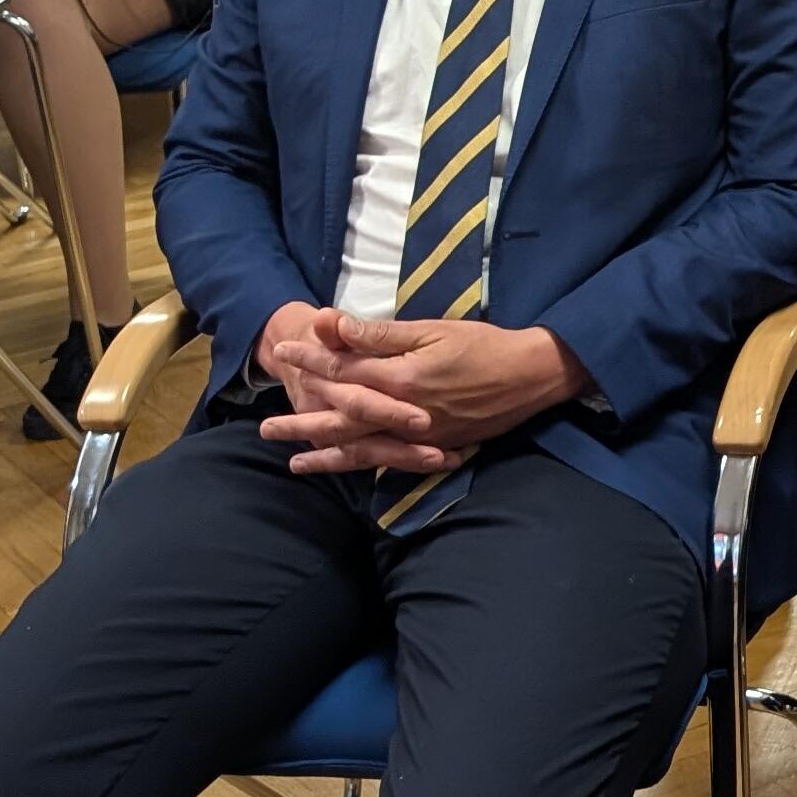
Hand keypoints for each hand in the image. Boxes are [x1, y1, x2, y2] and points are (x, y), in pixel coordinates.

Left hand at [259, 310, 589, 473]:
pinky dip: (363, 467)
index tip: (282, 354)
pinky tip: (347, 470)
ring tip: (294, 462)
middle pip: (342, 419)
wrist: (530, 377)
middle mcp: (403, 413)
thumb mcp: (433, 330)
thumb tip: (337, 326)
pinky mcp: (433, 448)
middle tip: (266, 428)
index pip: (344, 370)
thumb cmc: (483, 345)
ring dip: (325, 455)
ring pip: (361, 449)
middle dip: (303, 421)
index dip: (311, 360)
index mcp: (401, 378)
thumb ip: (382, 334)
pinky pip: (389, 462)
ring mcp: (417, 436)